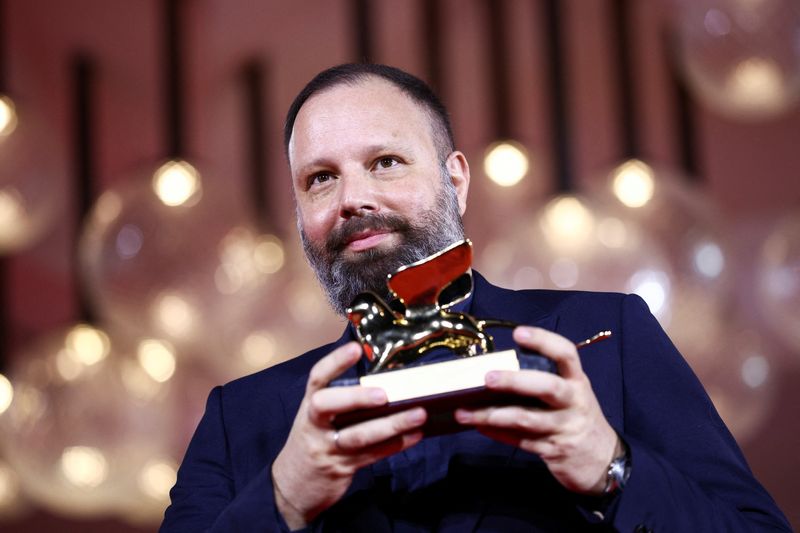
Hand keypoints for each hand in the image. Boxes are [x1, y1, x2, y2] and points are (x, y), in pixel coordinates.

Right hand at [272, 342, 426, 527]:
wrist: (292, 486)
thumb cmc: (315, 441)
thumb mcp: (318, 418)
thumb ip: (341, 401)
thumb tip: (384, 382)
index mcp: (309, 405)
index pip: (317, 378)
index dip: (334, 362)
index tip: (355, 348)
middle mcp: (314, 424)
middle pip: (327, 405)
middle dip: (356, 397)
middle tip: (383, 393)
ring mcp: (326, 448)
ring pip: (358, 435)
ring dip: (391, 424)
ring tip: (418, 414)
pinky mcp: (341, 468)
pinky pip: (372, 455)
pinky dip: (396, 444)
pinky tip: (415, 435)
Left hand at [454, 326, 619, 494]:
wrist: (603, 460)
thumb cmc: (576, 416)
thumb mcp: (571, 394)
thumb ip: (544, 380)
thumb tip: (499, 368)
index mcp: (577, 381)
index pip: (566, 354)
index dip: (544, 341)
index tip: (518, 333)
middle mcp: (574, 401)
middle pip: (547, 386)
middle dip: (515, 381)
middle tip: (487, 378)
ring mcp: (565, 428)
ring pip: (526, 419)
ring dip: (493, 415)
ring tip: (464, 412)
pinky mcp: (554, 450)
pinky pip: (520, 441)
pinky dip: (498, 434)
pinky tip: (479, 427)